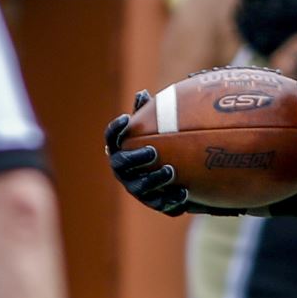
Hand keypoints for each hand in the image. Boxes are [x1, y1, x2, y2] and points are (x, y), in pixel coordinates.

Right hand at [103, 90, 192, 216]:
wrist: (165, 180)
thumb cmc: (156, 146)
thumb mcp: (152, 130)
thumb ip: (147, 114)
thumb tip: (142, 93)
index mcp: (120, 150)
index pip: (112, 138)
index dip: (116, 129)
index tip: (126, 117)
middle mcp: (123, 171)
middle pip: (123, 165)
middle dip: (136, 158)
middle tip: (153, 151)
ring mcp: (136, 188)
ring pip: (141, 187)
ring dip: (155, 180)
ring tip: (171, 171)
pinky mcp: (152, 203)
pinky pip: (160, 204)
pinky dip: (171, 200)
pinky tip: (184, 193)